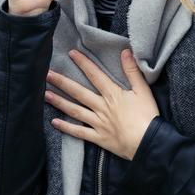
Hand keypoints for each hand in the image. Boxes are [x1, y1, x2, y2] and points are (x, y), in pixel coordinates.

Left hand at [45, 49, 159, 160]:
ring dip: (59, 102)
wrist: (148, 143)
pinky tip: (54, 122)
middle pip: (78, 92)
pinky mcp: (98, 137)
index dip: (83, 63)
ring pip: (74, 110)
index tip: (71, 53)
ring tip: (46, 94)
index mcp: (112, 94)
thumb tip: (125, 52)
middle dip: (62, 82)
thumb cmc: (148, 116)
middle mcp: (101, 107)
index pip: (94, 75)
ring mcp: (98, 123)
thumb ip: (132, 71)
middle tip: (47, 74)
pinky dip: (66, 127)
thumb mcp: (143, 91)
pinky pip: (79, 132)